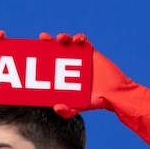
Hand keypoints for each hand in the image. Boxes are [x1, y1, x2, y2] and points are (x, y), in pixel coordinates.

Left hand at [39, 32, 149, 148]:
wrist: (115, 94)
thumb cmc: (96, 102)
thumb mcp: (79, 108)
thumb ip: (68, 111)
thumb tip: (56, 107)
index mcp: (61, 76)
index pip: (48, 64)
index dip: (41, 57)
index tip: (34, 51)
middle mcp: (68, 65)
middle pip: (54, 50)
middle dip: (48, 42)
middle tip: (43, 38)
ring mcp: (79, 58)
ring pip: (67, 43)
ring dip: (63, 38)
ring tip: (61, 39)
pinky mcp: (90, 52)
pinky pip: (83, 41)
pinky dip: (79, 37)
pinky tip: (78, 39)